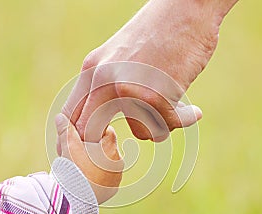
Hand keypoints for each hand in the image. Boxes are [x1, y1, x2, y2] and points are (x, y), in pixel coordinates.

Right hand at [55, 113, 122, 203]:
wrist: (73, 198)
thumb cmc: (71, 169)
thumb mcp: (67, 146)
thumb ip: (65, 130)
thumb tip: (59, 116)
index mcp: (111, 147)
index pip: (107, 132)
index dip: (94, 133)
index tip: (84, 138)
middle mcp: (119, 161)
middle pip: (107, 149)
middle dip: (95, 149)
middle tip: (80, 154)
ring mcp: (117, 177)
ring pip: (108, 164)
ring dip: (98, 164)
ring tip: (81, 168)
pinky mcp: (113, 189)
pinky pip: (107, 179)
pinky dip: (99, 178)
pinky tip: (86, 178)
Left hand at [63, 0, 237, 141]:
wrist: (187, 8)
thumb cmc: (158, 34)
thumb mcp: (119, 57)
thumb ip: (105, 88)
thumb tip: (100, 127)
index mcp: (92, 70)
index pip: (70, 118)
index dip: (79, 142)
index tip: (96, 151)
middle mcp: (104, 80)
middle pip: (91, 135)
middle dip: (107, 151)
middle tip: (127, 147)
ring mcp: (129, 88)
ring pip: (141, 133)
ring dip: (158, 125)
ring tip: (171, 107)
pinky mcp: (157, 95)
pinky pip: (167, 127)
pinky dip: (182, 120)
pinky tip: (191, 111)